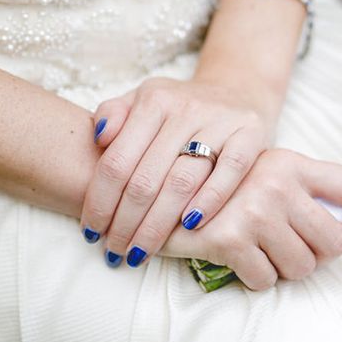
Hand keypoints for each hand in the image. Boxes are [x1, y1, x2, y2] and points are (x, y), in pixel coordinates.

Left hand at [80, 75, 280, 266]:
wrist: (238, 90)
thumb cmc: (181, 107)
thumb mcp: (144, 99)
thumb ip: (113, 114)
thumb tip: (99, 138)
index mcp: (154, 100)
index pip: (117, 161)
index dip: (99, 202)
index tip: (91, 233)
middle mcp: (186, 108)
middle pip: (145, 179)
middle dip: (125, 224)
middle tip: (115, 252)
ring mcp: (220, 121)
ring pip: (182, 182)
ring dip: (157, 225)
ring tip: (141, 252)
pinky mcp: (250, 134)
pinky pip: (229, 173)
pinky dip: (209, 201)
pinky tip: (190, 226)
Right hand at [160, 148, 341, 288]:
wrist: (161, 187)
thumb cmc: (223, 186)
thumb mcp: (266, 169)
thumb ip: (305, 187)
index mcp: (293, 163)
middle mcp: (279, 183)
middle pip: (335, 243)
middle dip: (318, 254)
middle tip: (293, 244)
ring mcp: (256, 211)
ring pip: (303, 267)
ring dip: (285, 267)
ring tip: (262, 248)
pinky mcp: (231, 239)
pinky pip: (267, 281)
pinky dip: (257, 277)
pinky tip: (240, 257)